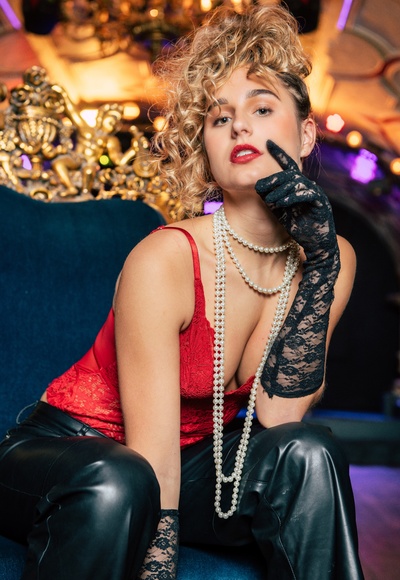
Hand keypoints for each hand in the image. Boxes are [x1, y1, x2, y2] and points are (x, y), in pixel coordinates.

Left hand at [255, 140, 337, 267]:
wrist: (315, 243)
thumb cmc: (298, 226)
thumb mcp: (280, 211)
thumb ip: (272, 198)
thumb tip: (259, 187)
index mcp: (298, 185)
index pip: (288, 166)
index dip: (279, 153)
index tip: (268, 143)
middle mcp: (308, 186)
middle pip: (290, 174)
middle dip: (273, 179)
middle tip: (260, 187)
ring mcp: (316, 193)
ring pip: (297, 183)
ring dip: (280, 190)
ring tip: (270, 201)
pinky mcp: (321, 203)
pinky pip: (307, 194)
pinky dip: (293, 197)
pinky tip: (282, 203)